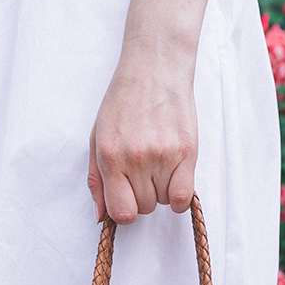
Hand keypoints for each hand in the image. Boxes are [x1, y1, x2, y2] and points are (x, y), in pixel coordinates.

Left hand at [88, 62, 197, 225]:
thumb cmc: (124, 102)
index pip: (121, 213)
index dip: (125, 210)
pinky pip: (183, 198)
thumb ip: (97, 180)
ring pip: (163, 202)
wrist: (155, 66)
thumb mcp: (98, 137)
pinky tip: (175, 177)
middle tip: (144, 169)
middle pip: (144, 208)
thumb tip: (102, 218)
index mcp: (111, 157)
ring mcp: (162, 156)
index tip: (128, 198)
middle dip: (143, 195)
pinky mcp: (187, 152)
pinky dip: (180, 195)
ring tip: (159, 161)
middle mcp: (136, 159)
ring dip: (162, 189)